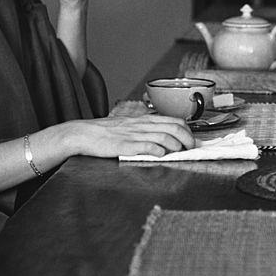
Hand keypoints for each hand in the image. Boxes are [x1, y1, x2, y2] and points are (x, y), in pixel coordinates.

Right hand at [65, 115, 196, 158]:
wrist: (83, 134)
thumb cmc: (106, 132)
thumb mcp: (130, 126)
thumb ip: (146, 130)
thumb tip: (165, 136)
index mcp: (144, 120)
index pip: (174, 121)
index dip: (188, 131)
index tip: (192, 140)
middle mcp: (141, 125)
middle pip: (174, 128)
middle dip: (187, 139)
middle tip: (190, 148)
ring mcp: (133, 135)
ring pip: (163, 136)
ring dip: (176, 145)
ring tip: (178, 152)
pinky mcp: (124, 145)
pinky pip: (146, 146)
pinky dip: (158, 150)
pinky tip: (161, 155)